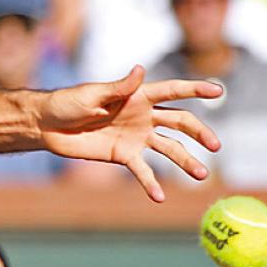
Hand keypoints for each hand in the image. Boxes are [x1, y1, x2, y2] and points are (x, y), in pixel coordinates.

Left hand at [35, 65, 222, 201]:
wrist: (47, 125)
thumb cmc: (67, 102)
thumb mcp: (92, 93)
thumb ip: (119, 87)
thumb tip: (140, 69)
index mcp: (137, 95)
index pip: (172, 91)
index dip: (195, 90)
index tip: (219, 91)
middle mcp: (143, 115)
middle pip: (179, 122)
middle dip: (199, 132)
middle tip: (216, 146)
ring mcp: (136, 137)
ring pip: (169, 148)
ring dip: (186, 161)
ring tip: (202, 175)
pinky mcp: (123, 155)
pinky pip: (142, 170)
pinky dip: (151, 183)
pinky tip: (160, 197)